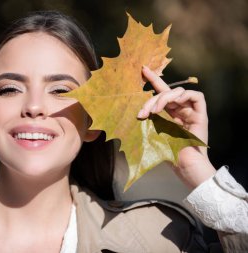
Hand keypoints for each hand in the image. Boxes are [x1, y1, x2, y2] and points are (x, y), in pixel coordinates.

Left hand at [138, 66, 215, 189]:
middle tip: (143, 112)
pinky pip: (196, 96)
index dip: (153, 80)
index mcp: (168, 114)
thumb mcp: (152, 132)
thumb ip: (148, 120)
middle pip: (166, 93)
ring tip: (155, 110)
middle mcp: (179, 110)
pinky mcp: (200, 113)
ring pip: (178, 92)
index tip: (143, 69)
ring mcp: (190, 111)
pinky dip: (183, 96)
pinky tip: (173, 104)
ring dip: (164, 98)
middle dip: (152, 99)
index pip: (160, 93)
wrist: (183, 165)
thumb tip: (135, 112)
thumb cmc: (167, 153)